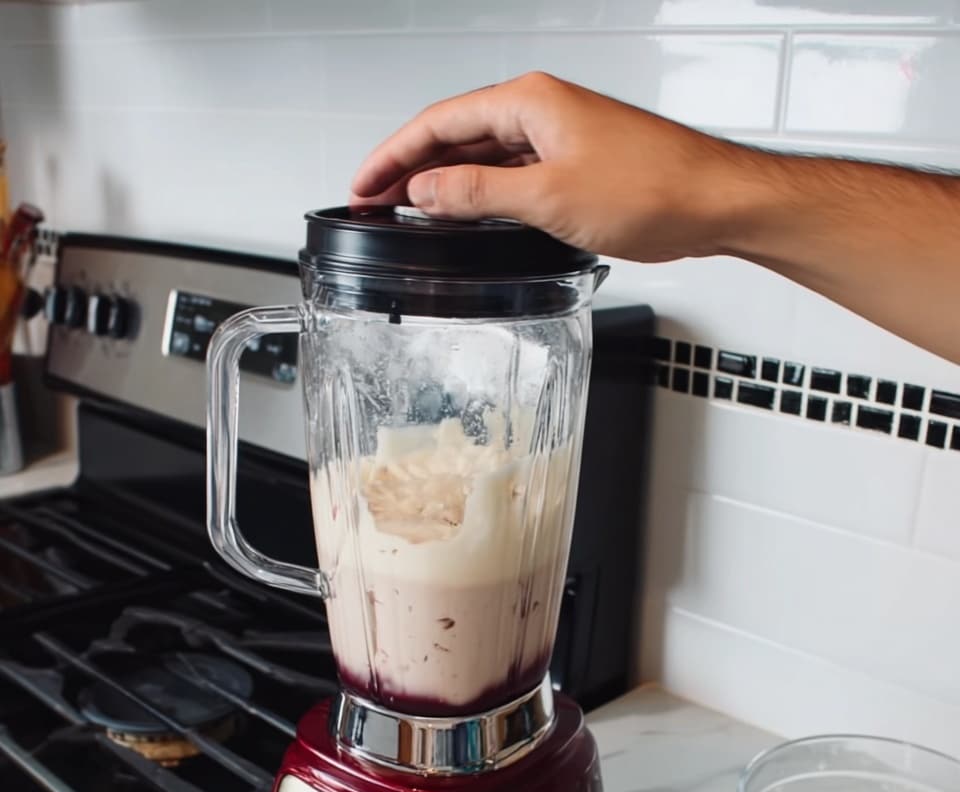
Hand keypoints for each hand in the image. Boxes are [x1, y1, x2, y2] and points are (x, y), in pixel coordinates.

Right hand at [350, 71, 959, 363]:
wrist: (715, 202)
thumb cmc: (653, 189)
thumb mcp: (548, 198)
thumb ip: (477, 195)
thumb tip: (424, 192)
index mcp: (528, 102)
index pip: (437, 123)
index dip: (392, 155)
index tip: (361, 184)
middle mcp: (540, 110)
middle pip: (454, 135)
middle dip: (408, 168)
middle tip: (371, 202)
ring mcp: (558, 136)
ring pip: (481, 155)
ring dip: (442, 183)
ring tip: (406, 214)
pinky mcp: (574, 163)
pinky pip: (509, 173)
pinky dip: (478, 193)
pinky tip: (466, 217)